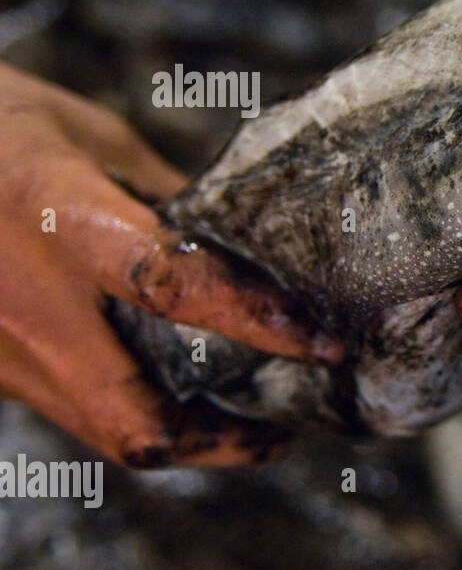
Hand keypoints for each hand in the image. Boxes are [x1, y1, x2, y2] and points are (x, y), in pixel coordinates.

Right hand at [0, 63, 342, 465]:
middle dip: (221, 442)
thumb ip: (168, 205)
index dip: (257, 322)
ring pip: (103, 430)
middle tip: (284, 430)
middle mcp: (26, 304)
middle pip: (135, 417)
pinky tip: (173, 394)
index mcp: (60, 219)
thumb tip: (246, 253)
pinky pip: (74, 410)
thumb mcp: (95, 142)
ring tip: (248, 426)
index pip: (174, 286)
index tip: (322, 344)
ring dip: (183, 440)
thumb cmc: (0, 127)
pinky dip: (135, 411)